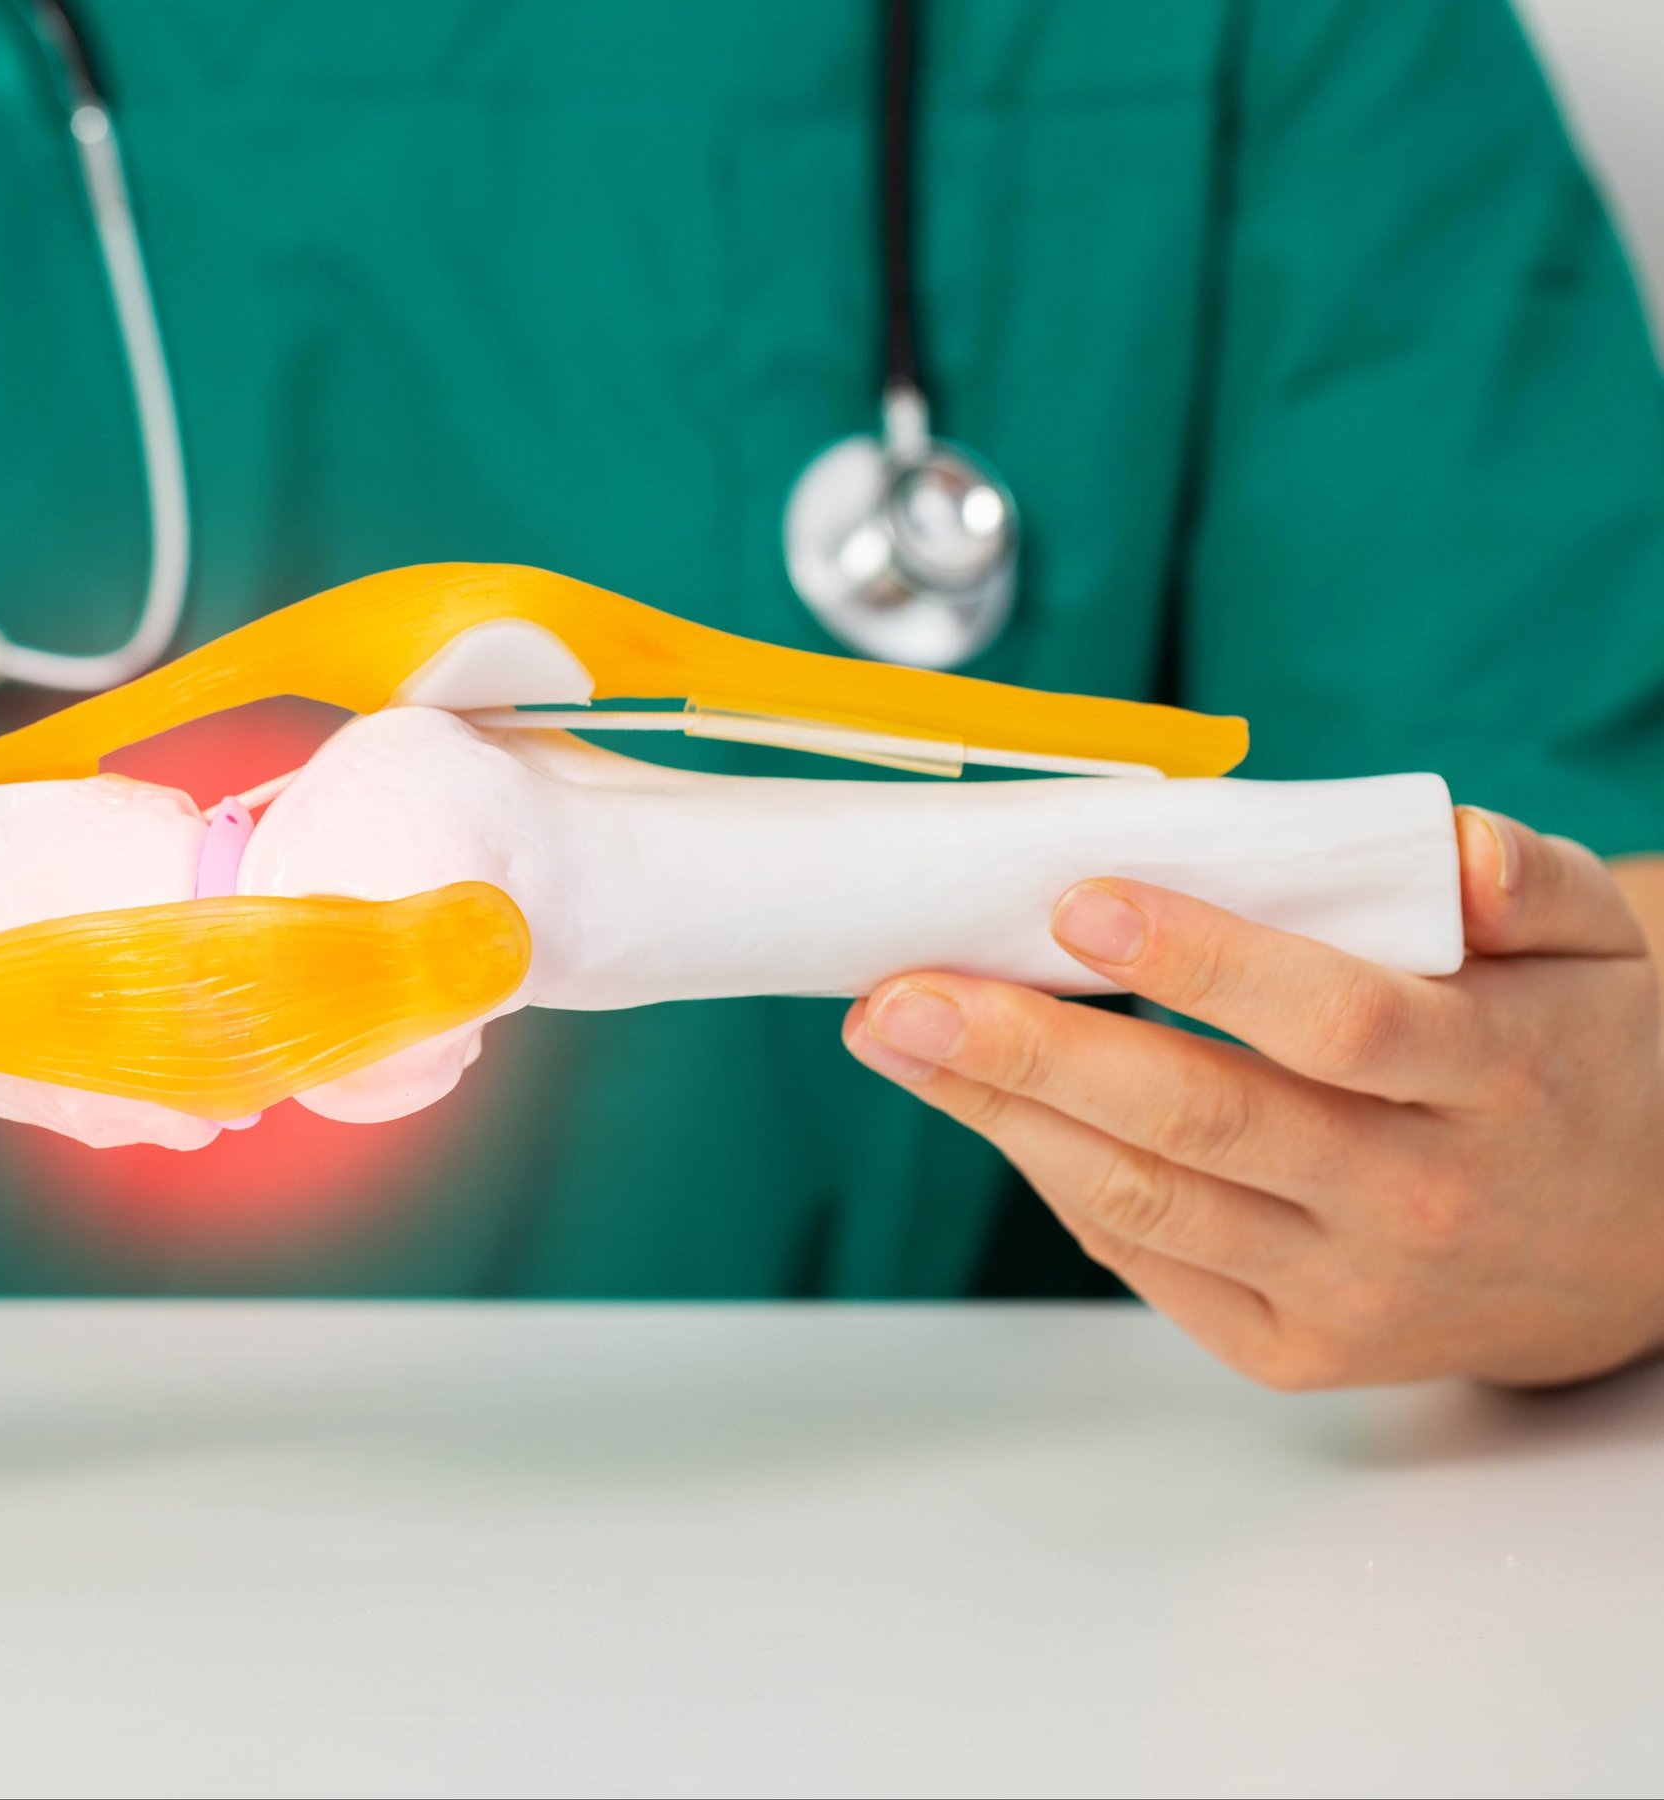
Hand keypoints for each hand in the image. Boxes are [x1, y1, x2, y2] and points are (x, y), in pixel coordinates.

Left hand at [841, 808, 1663, 1388]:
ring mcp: (1349, 1289)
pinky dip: (1053, 1172)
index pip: (1333, 1022)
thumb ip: (1522, 880)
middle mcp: (1416, 1199)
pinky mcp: (1291, 1349)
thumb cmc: (1572, 1054)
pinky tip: (983, 1103)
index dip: (1203, 963)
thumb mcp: (1593, 944)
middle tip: (905, 993)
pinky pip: (1144, 1256)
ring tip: (895, 1036)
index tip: (1080, 903)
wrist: (1635, 1242)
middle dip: (1032, 1052)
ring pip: (1145, 1199)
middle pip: (1200, 1120)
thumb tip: (1445, 846)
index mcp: (1494, 1079)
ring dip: (1000, 1114)